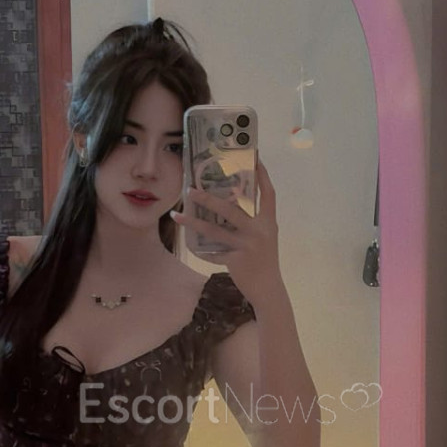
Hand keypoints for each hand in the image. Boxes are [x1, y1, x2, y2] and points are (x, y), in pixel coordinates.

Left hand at [173, 160, 281, 303]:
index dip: (262, 174)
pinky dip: (201, 249)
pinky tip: (189, 243)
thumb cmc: (265, 261)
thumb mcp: (266, 238)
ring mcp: (247, 246)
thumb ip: (254, 221)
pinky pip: (213, 252)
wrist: (268, 289)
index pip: (268, 193)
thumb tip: (230, 204)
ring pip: (214, 230)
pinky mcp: (236, 261)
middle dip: (208, 198)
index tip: (254, 157)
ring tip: (177, 213)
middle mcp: (259, 231)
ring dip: (193, 221)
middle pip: (231, 209)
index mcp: (269, 222)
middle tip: (191, 189)